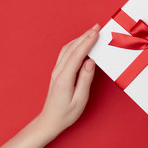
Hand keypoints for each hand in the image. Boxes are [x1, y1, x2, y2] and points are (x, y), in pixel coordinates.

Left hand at [0, 24, 100, 147]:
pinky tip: (81, 42)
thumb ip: (85, 79)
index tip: (96, 32)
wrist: (50, 120)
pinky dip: (74, 44)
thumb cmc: (66, 113)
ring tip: (91, 32)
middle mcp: (58, 71)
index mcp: (64, 78)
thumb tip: (90, 61)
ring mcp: (56, 70)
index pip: (77, 55)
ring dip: (79, 38)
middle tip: (97, 27)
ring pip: (67, 49)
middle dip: (85, 36)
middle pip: (72, 48)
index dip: (87, 42)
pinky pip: (65, 53)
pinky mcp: (57, 72)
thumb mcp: (80, 100)